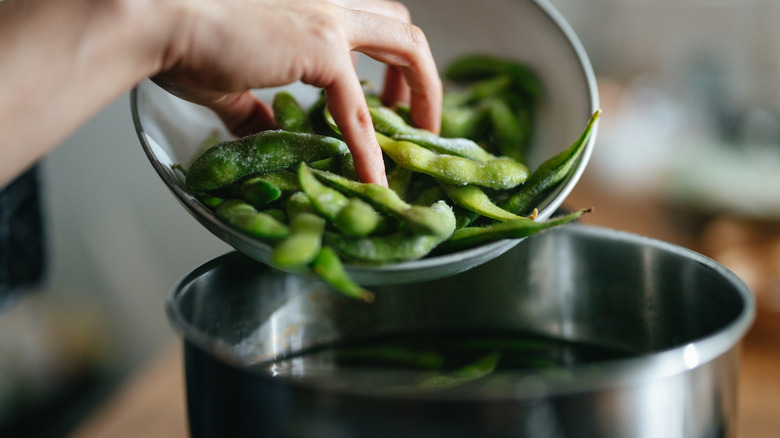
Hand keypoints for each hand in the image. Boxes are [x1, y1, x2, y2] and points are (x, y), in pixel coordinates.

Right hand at [152, 0, 441, 184]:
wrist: (156, 20)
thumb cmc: (182, 40)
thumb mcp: (233, 78)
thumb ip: (257, 107)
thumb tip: (266, 134)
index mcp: (314, 3)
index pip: (371, 23)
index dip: (387, 62)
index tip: (389, 98)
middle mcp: (331, 0)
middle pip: (402, 28)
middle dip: (417, 74)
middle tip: (413, 117)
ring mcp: (331, 20)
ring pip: (407, 48)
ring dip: (423, 94)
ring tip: (419, 139)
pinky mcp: (322, 49)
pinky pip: (358, 111)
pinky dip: (370, 150)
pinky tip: (373, 181)